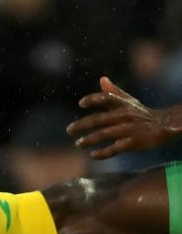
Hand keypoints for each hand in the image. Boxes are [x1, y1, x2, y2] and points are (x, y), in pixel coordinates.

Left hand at [66, 76, 181, 158]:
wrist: (164, 126)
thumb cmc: (141, 113)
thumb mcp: (129, 101)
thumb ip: (113, 92)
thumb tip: (102, 79)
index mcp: (122, 105)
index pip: (106, 98)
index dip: (93, 100)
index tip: (81, 104)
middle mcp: (124, 116)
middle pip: (98, 119)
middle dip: (81, 125)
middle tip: (69, 130)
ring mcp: (128, 130)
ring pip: (103, 134)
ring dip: (88, 140)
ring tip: (78, 144)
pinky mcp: (132, 143)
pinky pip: (114, 149)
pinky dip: (103, 153)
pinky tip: (93, 155)